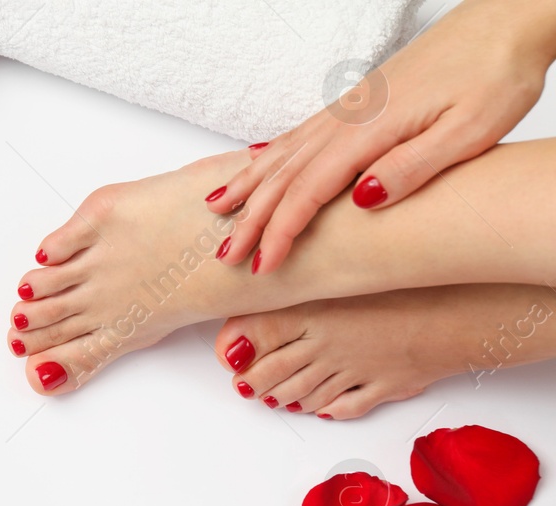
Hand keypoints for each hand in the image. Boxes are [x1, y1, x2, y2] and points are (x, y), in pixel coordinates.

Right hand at [208, 0, 555, 274]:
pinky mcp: (356, 103)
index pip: (311, 191)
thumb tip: (363, 201)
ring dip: (250, 184)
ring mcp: (348, 109)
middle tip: (225, 254)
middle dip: (252, 218)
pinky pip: (298, 134)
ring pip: (284, 152)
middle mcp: (349, 119)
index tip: (263, 264)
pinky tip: (257, 160)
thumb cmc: (494, 75)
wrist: (501, 25)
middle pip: (285, 176)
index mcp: (372, 130)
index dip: (282, 231)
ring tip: (219, 208)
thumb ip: (413, 166)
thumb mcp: (470, 131)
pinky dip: (269, 154)